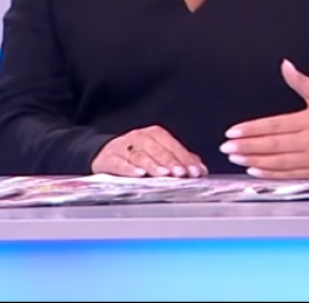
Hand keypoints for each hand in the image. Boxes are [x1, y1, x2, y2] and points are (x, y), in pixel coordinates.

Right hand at [91, 125, 206, 177]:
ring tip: (162, 173)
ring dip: (152, 165)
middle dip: (170, 161)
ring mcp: (123, 147)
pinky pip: (119, 163)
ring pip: (139, 155)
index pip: (172, 145)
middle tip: (180, 173)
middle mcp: (139, 137)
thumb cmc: (138, 156)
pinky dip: (128, 169)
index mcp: (154, 134)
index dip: (185, 159)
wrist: (108, 155)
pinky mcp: (109, 158)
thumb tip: (200, 169)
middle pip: (156, 149)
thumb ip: (181, 161)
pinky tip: (138, 174)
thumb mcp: (159, 155)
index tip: (194, 172)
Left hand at [219, 59, 308, 178]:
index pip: (275, 125)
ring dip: (254, 161)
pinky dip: (269, 175)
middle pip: (273, 145)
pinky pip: (288, 175)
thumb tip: (285, 65)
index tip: (232, 131)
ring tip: (235, 158)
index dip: (252, 129)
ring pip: (278, 162)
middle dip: (247, 146)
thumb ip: (301, 81)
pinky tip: (253, 171)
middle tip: (226, 147)